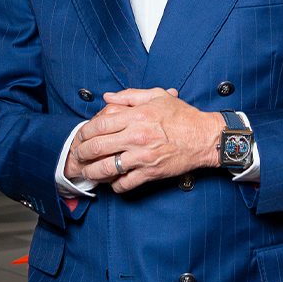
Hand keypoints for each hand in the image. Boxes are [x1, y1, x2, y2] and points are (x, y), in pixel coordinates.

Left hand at [73, 88, 223, 192]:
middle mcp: (137, 136)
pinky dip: (114, 185)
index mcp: (136, 116)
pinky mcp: (150, 172)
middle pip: (97, 147)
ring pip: (106, 169)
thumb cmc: (182, 116)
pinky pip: (125, 184)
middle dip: (82, 153)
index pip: (99, 125)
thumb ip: (129, 95)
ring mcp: (143, 156)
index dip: (84, 133)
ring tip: (87, 172)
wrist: (204, 137)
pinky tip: (112, 181)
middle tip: (78, 156)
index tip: (81, 137)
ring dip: (92, 172)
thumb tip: (107, 97)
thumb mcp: (157, 96)